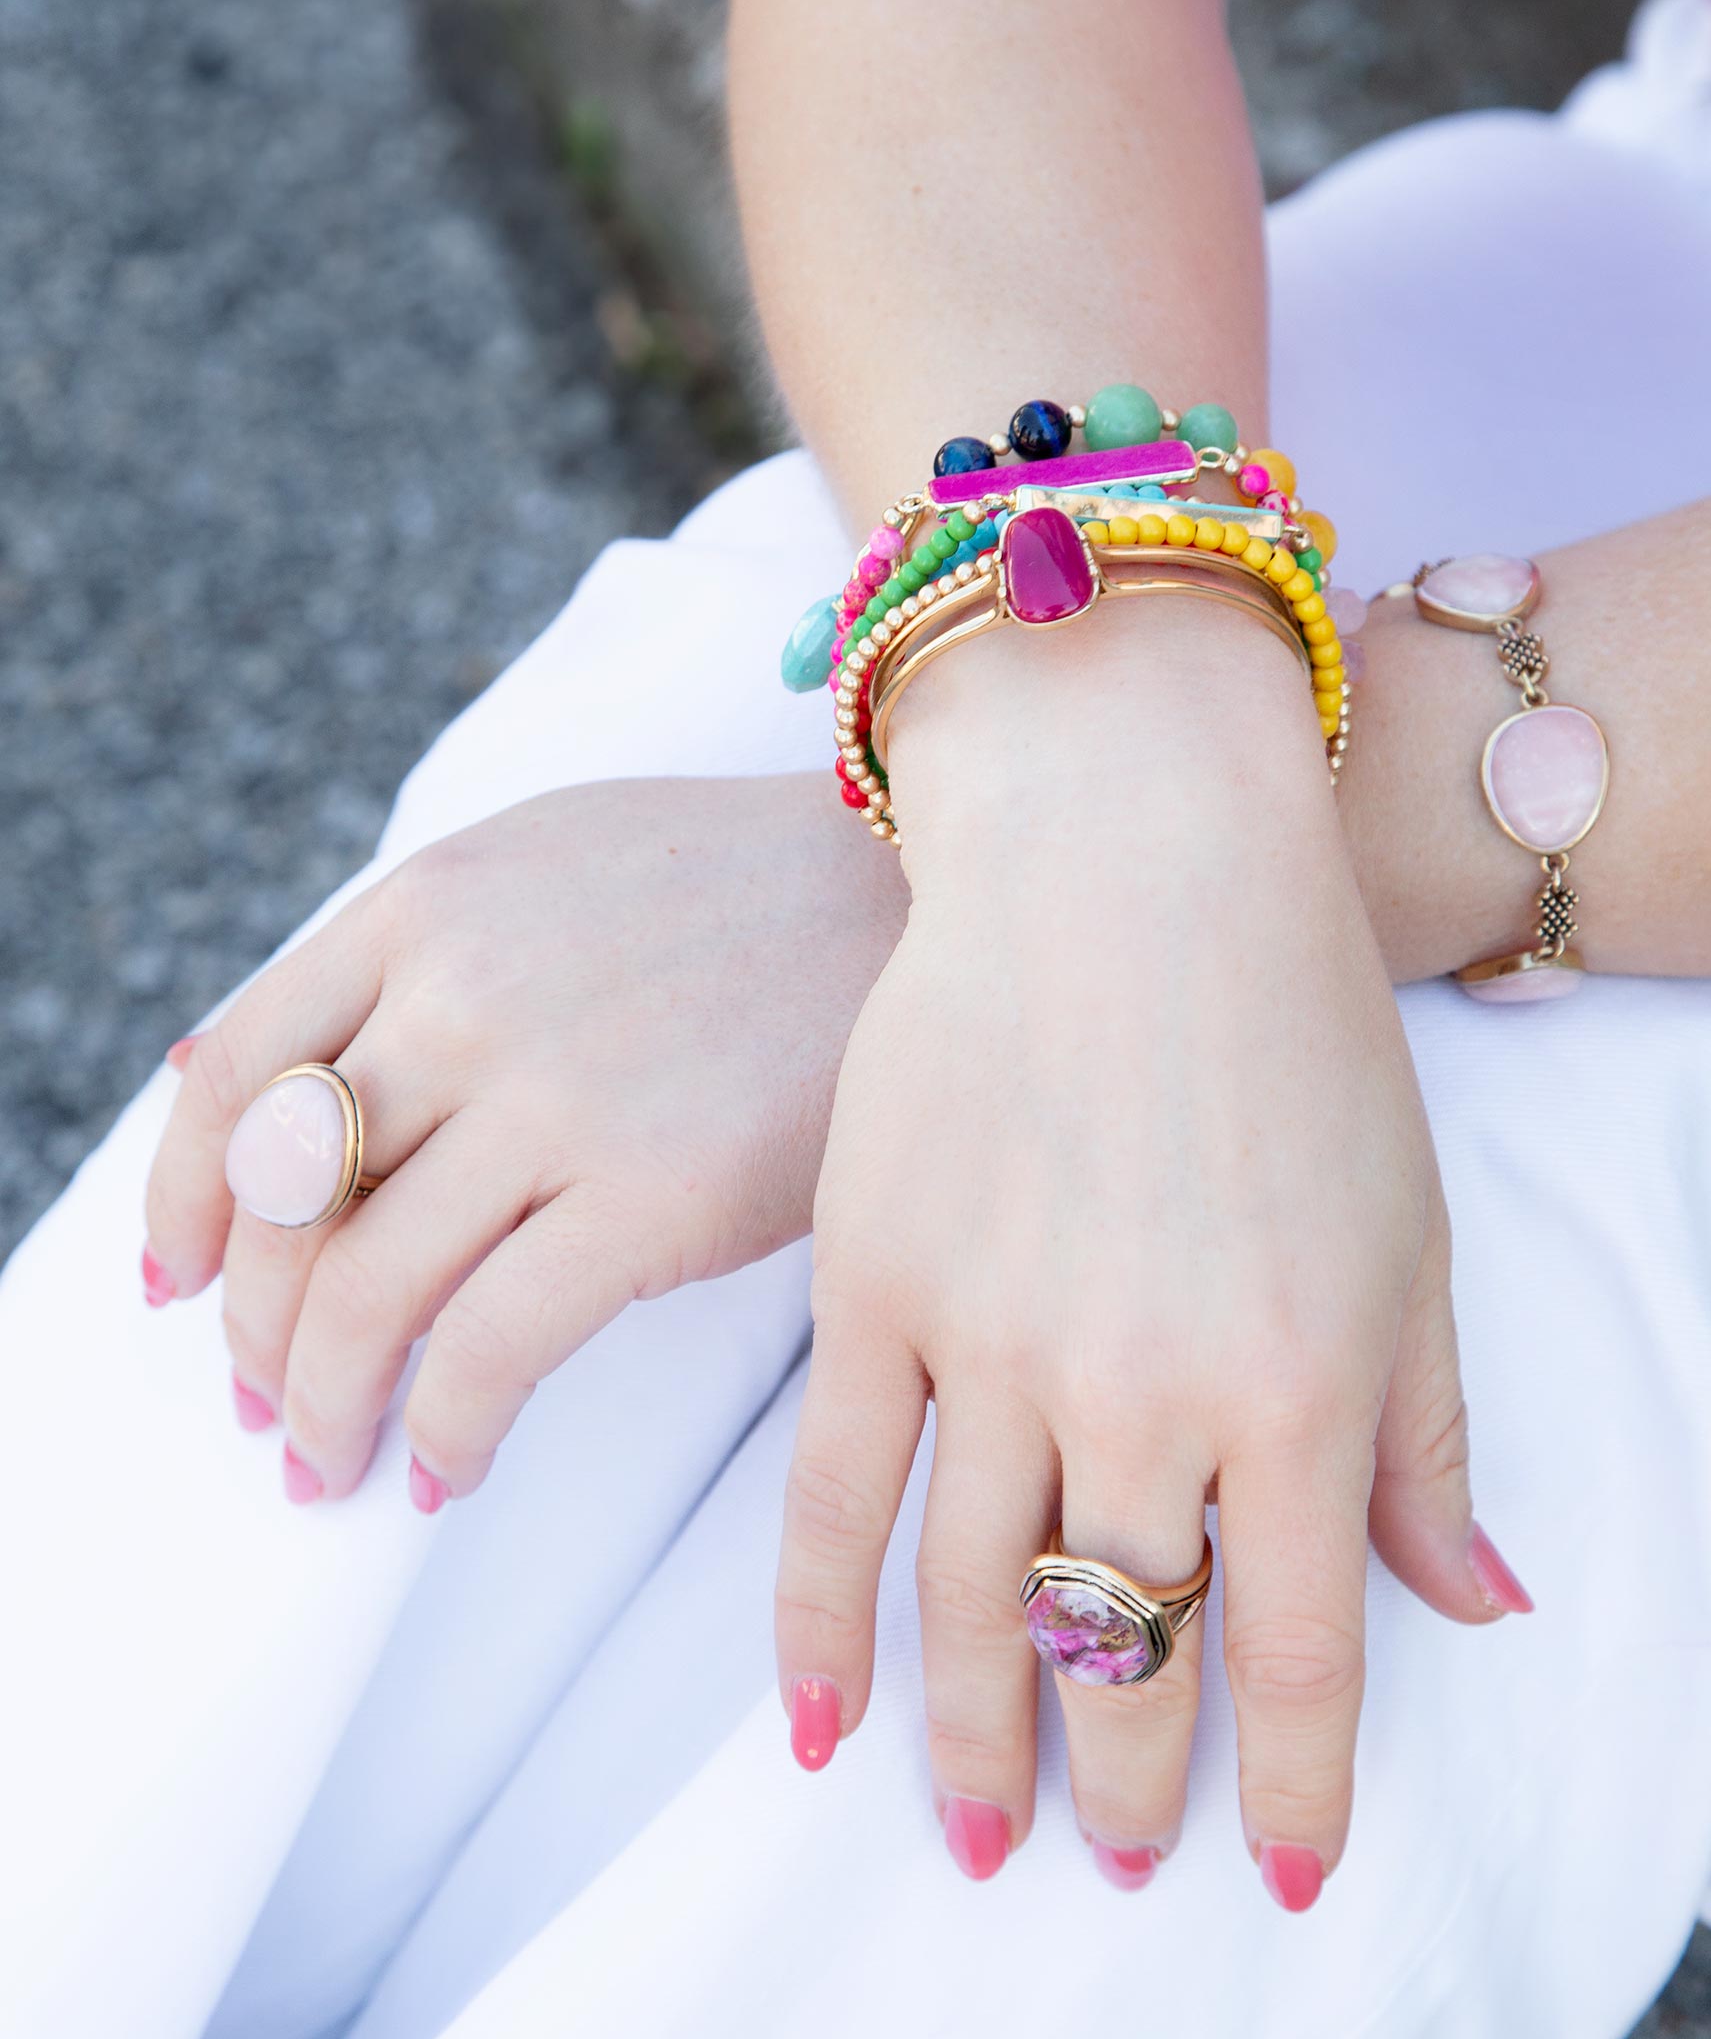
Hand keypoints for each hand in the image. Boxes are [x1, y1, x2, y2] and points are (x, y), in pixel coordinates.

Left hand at [144, 775, 904, 1504]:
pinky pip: (490, 1346)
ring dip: (326, 1404)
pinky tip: (450, 1463)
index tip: (179, 1286)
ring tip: (337, 1460)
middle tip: (274, 1409)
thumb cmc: (736, 895)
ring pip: (362, 1291)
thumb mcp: (539, 862)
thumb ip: (395, 953)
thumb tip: (220, 1074)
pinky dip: (445, 1427)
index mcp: (425, 907)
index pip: (232, 1077)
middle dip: (256, 1336)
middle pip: (284, 1207)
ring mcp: (555, 1095)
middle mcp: (462, 995)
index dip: (181, 1205)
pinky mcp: (653, 1193)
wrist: (915, 896)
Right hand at [776, 605, 1528, 1897]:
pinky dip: (816, 1628)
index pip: (1300, 1658)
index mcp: (1300, 1388)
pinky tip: (817, 1726)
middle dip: (1131, 1786)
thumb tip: (1478, 1610)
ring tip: (979, 1838)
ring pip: (973, 1602)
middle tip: (1115, 1860)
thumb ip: (1425, 1441)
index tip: (1271, 1868)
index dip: (1289, 1789)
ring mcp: (991, 1342)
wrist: (1127, 854)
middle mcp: (1142, 1392)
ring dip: (981, 1746)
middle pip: (1129, 1649)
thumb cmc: (1294, 1030)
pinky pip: (830, 1494)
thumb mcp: (1407, 1237)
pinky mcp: (873, 1284)